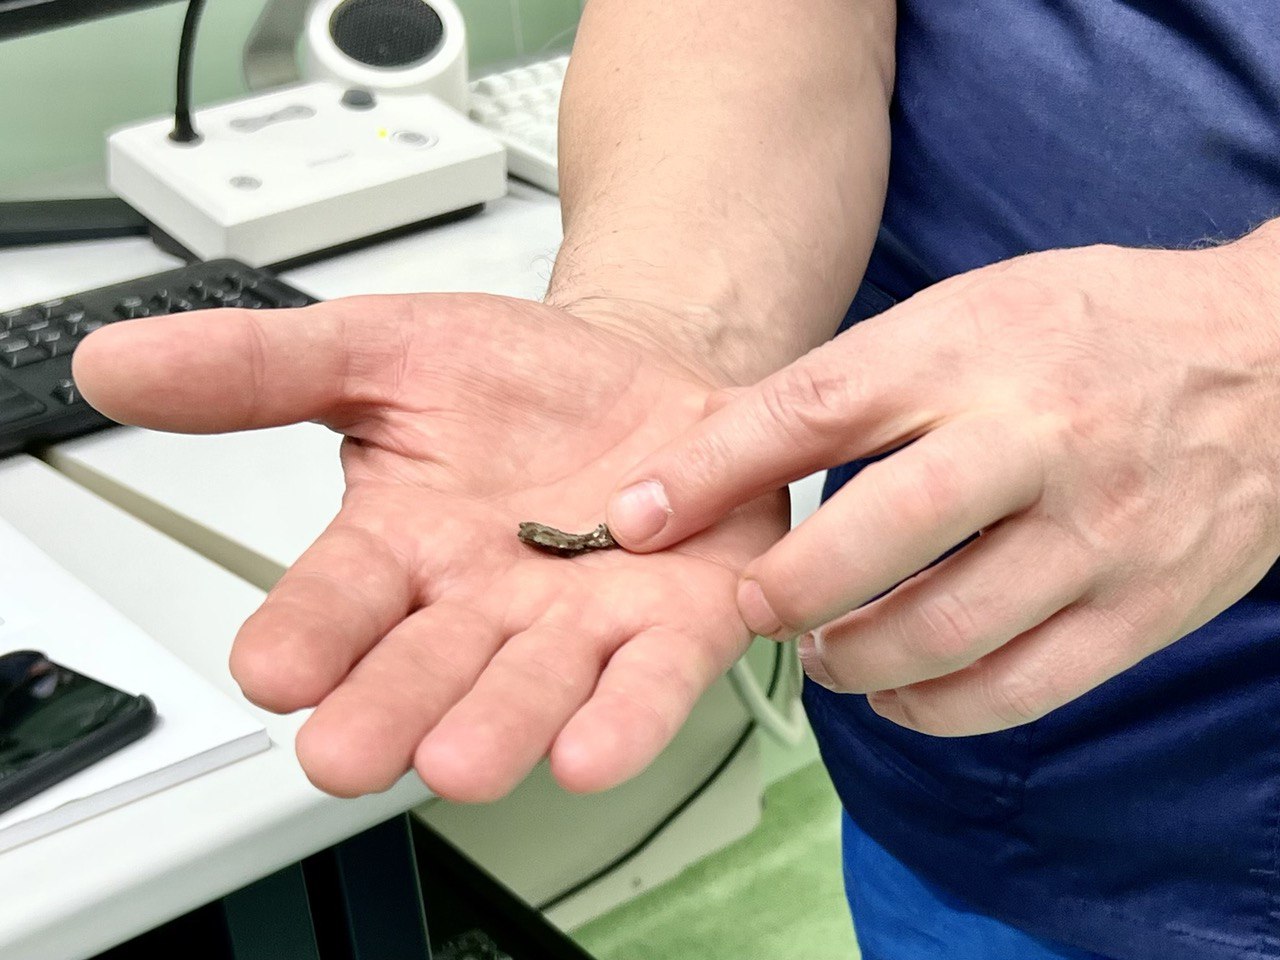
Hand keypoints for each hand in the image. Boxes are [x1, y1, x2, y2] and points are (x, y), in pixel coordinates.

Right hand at [73, 294, 786, 798]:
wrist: (644, 373)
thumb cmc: (519, 379)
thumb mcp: (386, 347)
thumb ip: (263, 366)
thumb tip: (119, 362)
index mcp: (403, 547)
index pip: (336, 599)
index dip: (303, 631)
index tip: (269, 668)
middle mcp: (484, 604)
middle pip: (426, 666)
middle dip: (388, 707)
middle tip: (347, 752)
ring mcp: (580, 623)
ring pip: (536, 686)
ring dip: (503, 724)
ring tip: (463, 762)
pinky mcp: (673, 625)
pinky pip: (652, 677)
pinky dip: (630, 714)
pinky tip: (598, 747)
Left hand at [604, 236, 1279, 734]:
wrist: (1271, 359)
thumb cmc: (1091, 333)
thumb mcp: (966, 316)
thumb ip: (853, 385)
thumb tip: (715, 457)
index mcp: (975, 349)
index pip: (814, 408)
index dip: (709, 472)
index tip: (633, 518)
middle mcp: (1036, 437)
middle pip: (874, 534)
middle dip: (782, 590)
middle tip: (744, 610)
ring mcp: (1098, 529)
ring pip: (941, 629)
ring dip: (851, 660)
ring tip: (820, 653)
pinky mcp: (1143, 606)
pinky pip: (1017, 688)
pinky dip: (933, 708)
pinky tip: (897, 691)